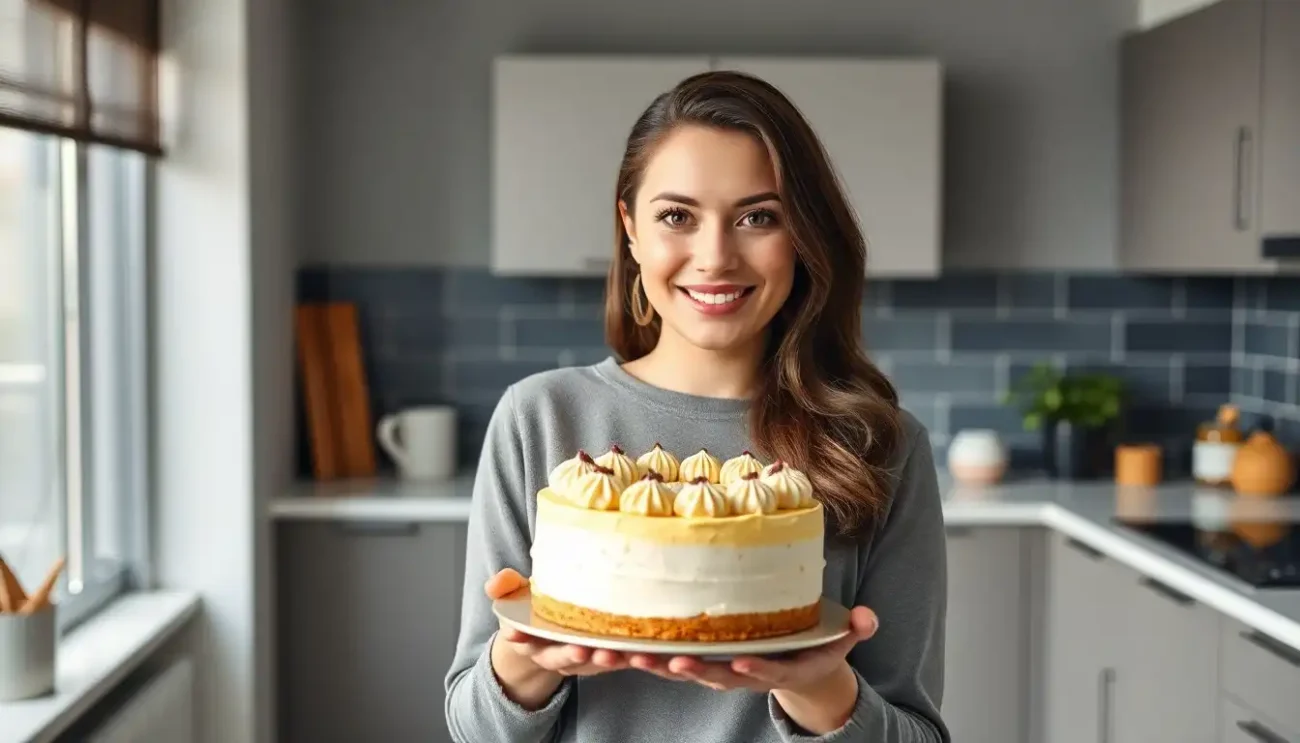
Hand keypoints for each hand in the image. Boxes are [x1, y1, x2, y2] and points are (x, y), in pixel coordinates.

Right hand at [487, 569, 628, 677]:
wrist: (552, 632)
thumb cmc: (535, 608)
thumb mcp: (516, 594)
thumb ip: (505, 586)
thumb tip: (495, 583)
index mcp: (530, 639)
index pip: (523, 639)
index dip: (521, 637)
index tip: (518, 635)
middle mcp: (556, 654)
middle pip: (563, 658)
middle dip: (571, 655)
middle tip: (581, 650)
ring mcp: (583, 660)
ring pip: (595, 663)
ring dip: (606, 661)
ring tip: (615, 654)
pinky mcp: (609, 657)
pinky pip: (621, 660)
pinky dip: (633, 658)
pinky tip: (645, 652)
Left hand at [626, 606, 877, 732]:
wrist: (794, 672)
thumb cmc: (814, 648)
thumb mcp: (839, 640)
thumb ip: (856, 630)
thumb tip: (870, 618)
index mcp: (773, 669)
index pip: (761, 671)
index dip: (750, 669)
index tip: (741, 663)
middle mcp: (740, 673)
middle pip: (711, 675)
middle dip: (688, 669)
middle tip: (667, 659)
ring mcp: (716, 668)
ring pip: (680, 669)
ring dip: (654, 663)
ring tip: (627, 652)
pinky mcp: (698, 658)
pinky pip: (667, 657)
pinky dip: (643, 653)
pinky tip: (616, 643)